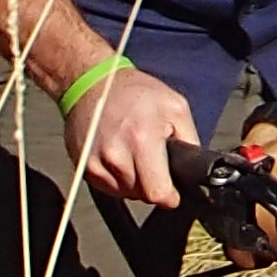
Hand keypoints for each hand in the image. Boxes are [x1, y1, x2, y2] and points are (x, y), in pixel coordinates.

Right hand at [64, 64, 199, 207]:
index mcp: (142, 140)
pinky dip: (116, 178)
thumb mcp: (176, 107)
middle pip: (141, 195)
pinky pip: (107, 187)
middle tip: (152, 159)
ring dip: (133, 181)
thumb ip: (190, 141)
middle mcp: (115, 155)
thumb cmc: (136, 92)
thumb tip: (194, 171)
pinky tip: (119, 156)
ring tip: (133, 153)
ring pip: (124, 193)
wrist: (93, 82)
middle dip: (152, 183)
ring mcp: (95, 162)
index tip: (172, 190)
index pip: (157, 193)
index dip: (170, 195)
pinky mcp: (83, 165)